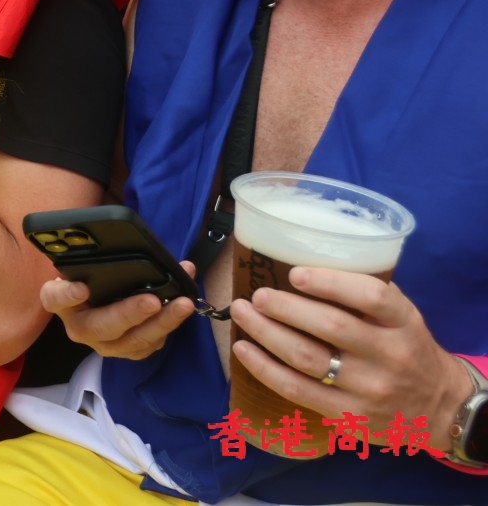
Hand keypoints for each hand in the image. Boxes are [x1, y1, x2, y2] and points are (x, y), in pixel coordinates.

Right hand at [40, 263, 198, 359]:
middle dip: (130, 314)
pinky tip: (182, 308)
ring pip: (133, 341)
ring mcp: (105, 344)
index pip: (55, 299)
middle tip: (152, 301)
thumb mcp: (84, 266)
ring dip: (162, 323)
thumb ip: (92, 260)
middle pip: (101, 327)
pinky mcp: (128, 351)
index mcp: (61, 302)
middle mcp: (80, 328)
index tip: (82, 288)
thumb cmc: (89, 277)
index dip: (67, 295)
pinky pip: (150, 345)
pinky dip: (170, 326)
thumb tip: (122, 245)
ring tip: (182, 304)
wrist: (97, 301)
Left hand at [230, 268, 474, 446]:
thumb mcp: (402, 318)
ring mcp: (368, 388)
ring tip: (242, 311)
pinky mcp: (348, 415)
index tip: (296, 273)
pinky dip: (264, 367)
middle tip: (257, 295)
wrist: (438, 408)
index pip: (372, 297)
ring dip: (266, 332)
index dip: (330, 282)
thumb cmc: (407, 349)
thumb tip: (302, 266)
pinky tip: (244, 348)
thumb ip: (365, 296)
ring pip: (306, 357)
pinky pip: (297, 389)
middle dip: (285, 307)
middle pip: (331, 326)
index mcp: (404, 323)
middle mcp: (389, 355)